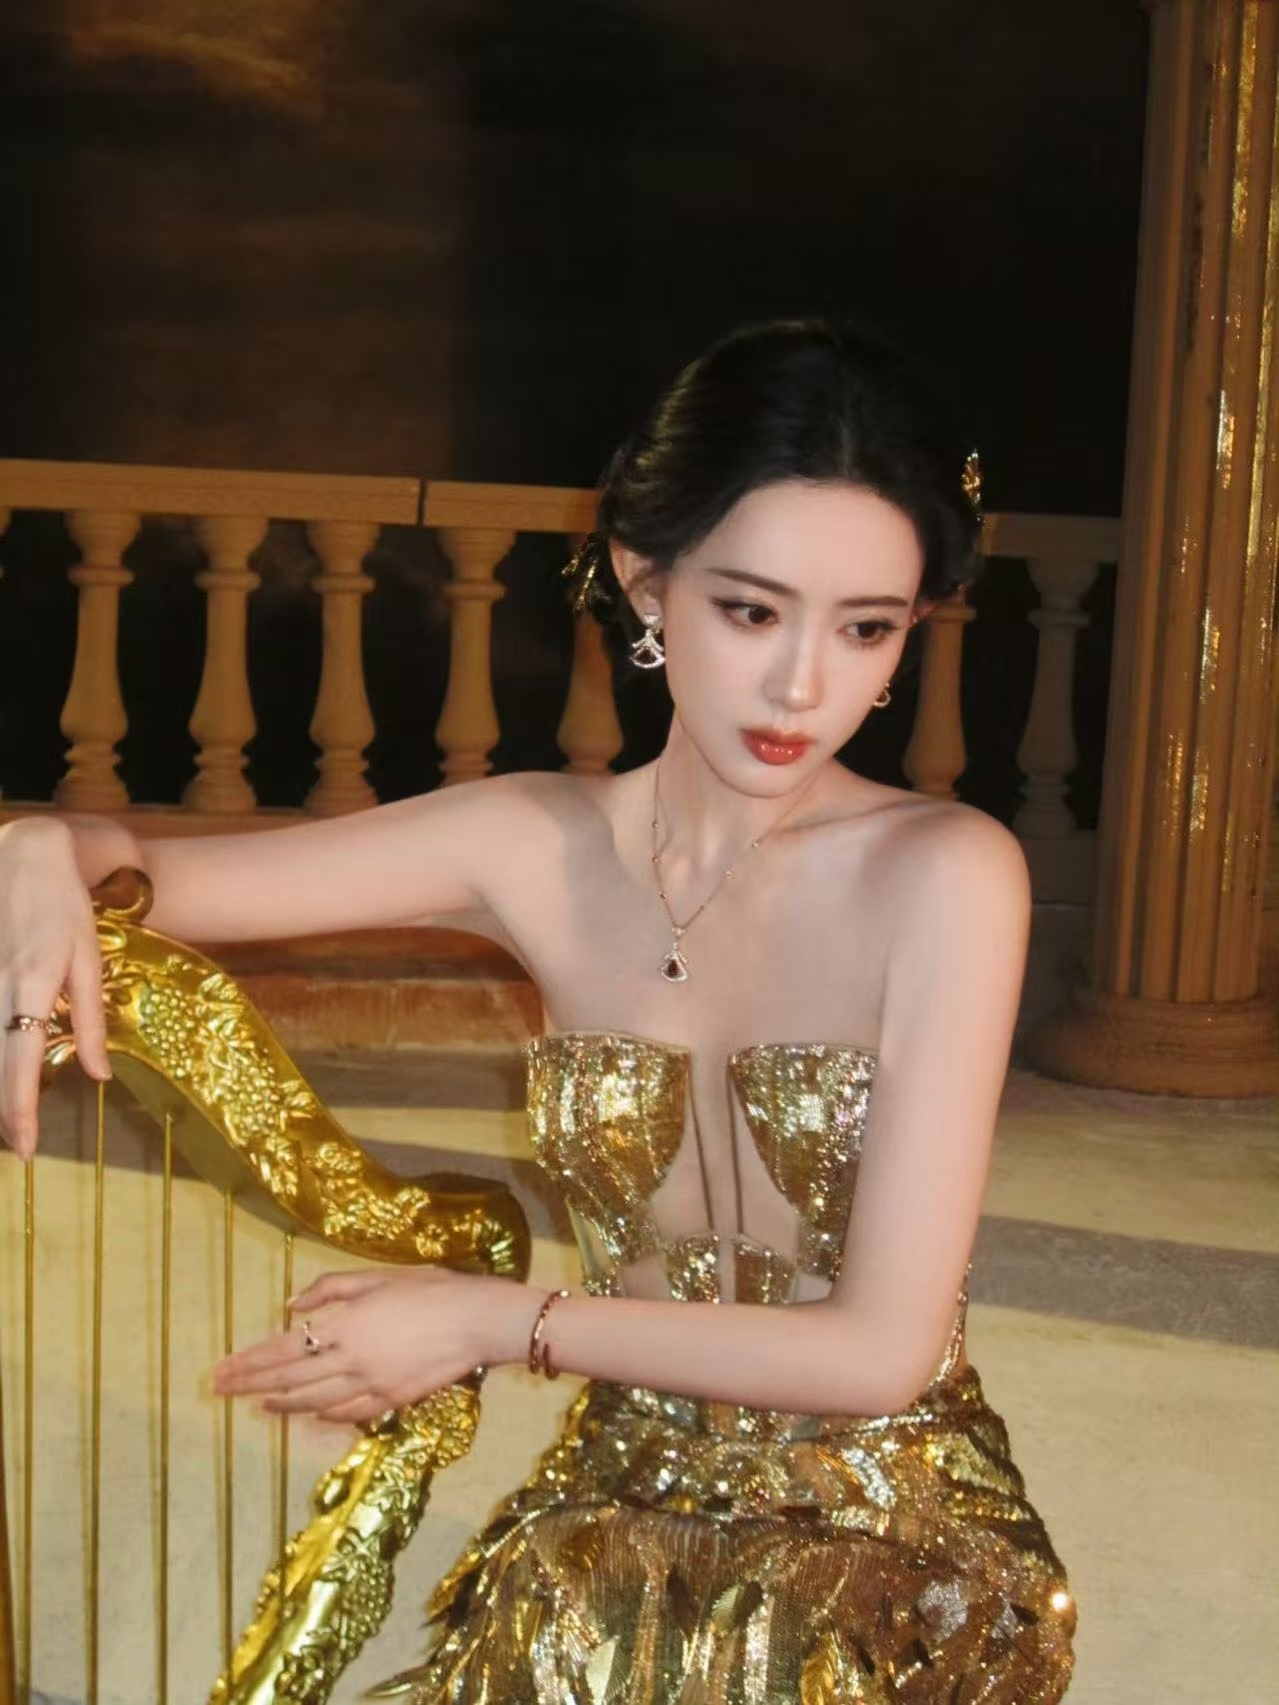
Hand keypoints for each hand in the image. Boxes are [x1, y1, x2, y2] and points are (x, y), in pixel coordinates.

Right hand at [0, 819, 110, 1158]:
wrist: (23, 858)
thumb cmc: (64, 909)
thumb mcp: (89, 961)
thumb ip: (89, 1020)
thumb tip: (99, 1076)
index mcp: (32, 985)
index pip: (22, 1064)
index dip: (22, 1111)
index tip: (26, 1149)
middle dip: (5, 1111)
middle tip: (19, 1144)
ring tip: (13, 1118)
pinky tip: (5, 1072)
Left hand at [212, 1266, 543, 1424]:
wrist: (476, 1320)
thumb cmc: (430, 1289)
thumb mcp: (378, 1277)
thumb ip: (332, 1288)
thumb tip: (293, 1304)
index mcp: (344, 1327)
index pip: (282, 1349)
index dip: (249, 1362)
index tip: (221, 1370)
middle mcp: (350, 1361)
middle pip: (289, 1379)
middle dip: (251, 1385)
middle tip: (221, 1392)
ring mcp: (371, 1385)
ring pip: (314, 1401)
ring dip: (282, 1404)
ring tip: (259, 1405)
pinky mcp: (392, 1399)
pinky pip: (347, 1412)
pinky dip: (322, 1414)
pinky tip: (310, 1413)